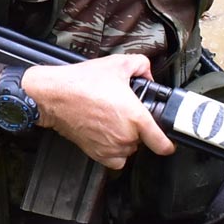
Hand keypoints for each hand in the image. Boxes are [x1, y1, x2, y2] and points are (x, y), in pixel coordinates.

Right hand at [21, 54, 174, 169]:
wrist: (54, 96)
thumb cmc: (81, 82)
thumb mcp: (117, 63)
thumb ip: (141, 65)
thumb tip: (147, 74)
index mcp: (135, 117)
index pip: (162, 143)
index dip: (169, 143)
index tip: (169, 141)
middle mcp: (125, 136)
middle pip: (143, 140)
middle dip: (138, 128)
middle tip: (124, 111)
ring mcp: (110, 147)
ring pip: (129, 149)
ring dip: (126, 139)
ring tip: (113, 120)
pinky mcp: (96, 153)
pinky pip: (115, 160)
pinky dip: (114, 151)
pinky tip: (108, 135)